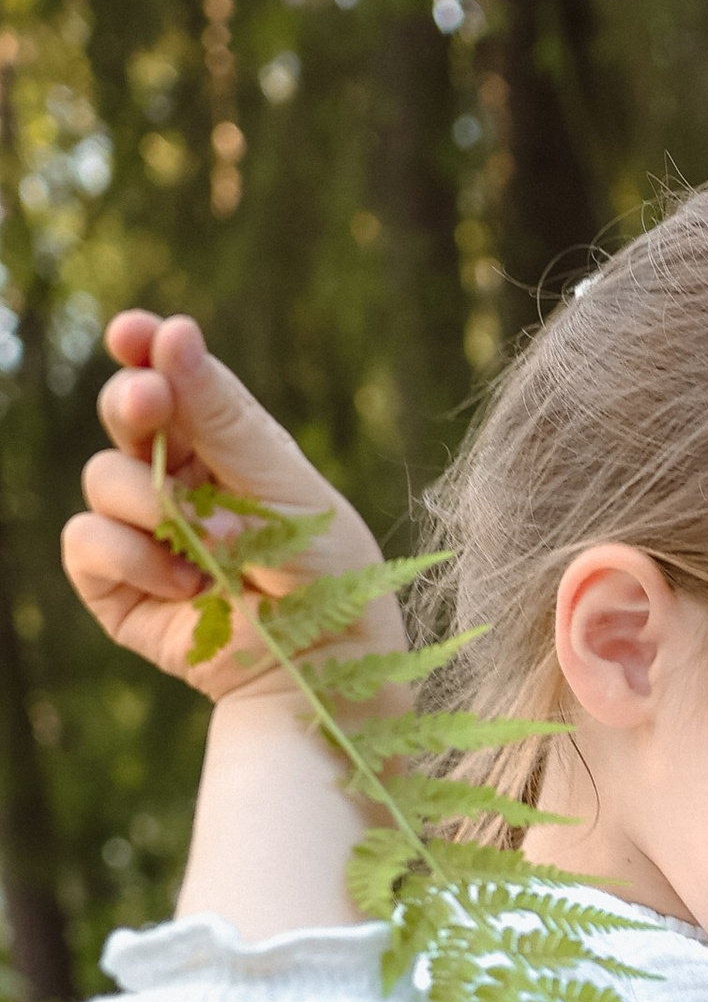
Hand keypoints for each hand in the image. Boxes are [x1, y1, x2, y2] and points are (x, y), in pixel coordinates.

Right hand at [68, 310, 393, 701]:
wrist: (325, 669)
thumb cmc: (329, 576)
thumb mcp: (288, 484)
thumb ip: (226, 416)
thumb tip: (174, 332)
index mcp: (224, 447)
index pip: (171, 379)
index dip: (143, 349)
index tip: (134, 332)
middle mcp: (178, 482)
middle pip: (125, 415)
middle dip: (134, 404)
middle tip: (151, 404)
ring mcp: (143, 532)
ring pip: (102, 477)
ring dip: (152, 503)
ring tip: (211, 549)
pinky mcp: (117, 587)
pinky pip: (85, 540)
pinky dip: (130, 556)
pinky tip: (185, 584)